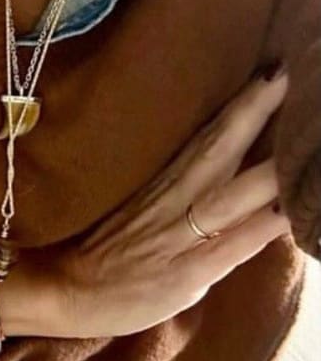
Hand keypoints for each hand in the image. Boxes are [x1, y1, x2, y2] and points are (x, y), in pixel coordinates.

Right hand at [39, 64, 292, 337]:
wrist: (64, 290)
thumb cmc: (105, 254)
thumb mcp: (143, 212)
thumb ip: (185, 196)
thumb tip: (229, 182)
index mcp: (167, 182)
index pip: (210, 136)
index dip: (242, 104)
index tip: (272, 70)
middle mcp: (176, 199)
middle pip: (221, 147)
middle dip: (255, 111)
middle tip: (284, 73)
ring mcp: (181, 234)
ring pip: (234, 193)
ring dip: (272, 167)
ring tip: (307, 139)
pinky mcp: (186, 273)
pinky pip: (234, 246)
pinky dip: (264, 226)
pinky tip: (292, 211)